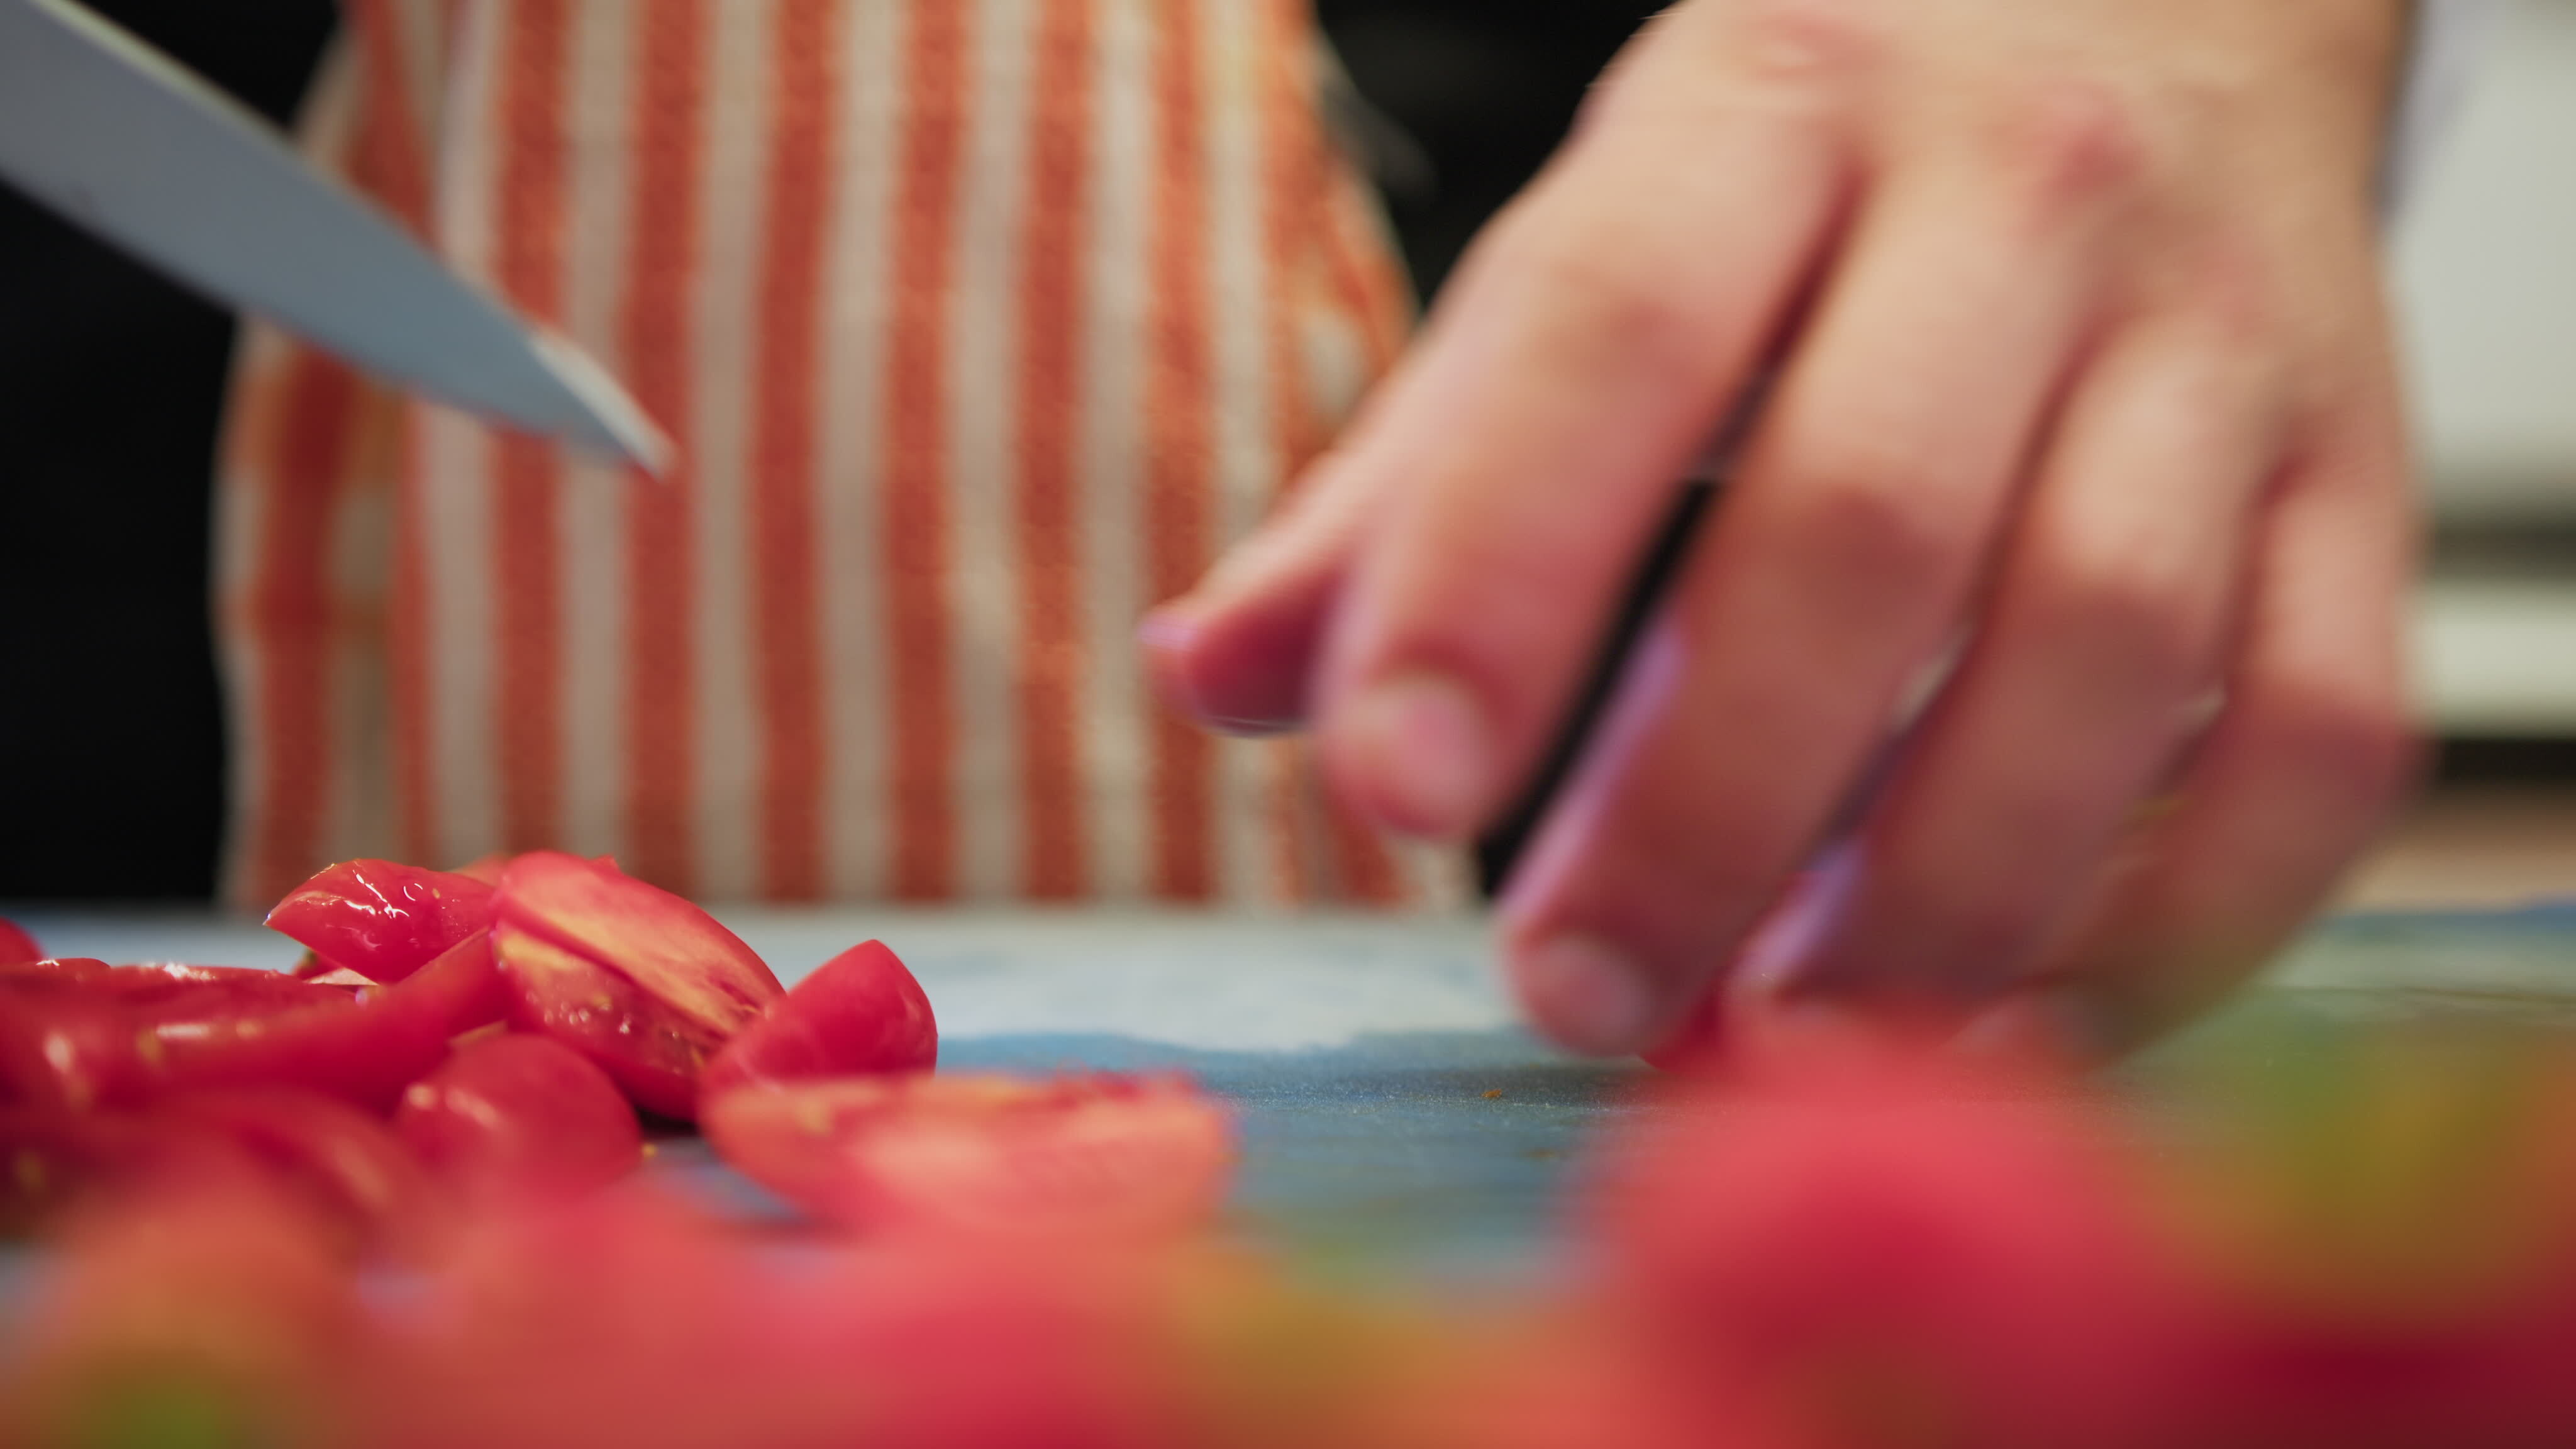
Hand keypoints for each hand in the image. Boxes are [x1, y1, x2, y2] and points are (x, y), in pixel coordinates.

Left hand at [1146, 0, 2420, 1058]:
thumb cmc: (1813, 187)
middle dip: (1704, 804)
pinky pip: (2314, 739)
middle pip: (1866, 526)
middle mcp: (2016, 202)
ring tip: (1772, 1036)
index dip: (1495, 576)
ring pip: (2107, 647)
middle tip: (1570, 991)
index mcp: (1764, 114)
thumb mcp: (1587, 250)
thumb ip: (1408, 473)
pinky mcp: (2358, 484)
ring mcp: (2219, 343)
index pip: (1610, 331)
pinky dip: (2172, 925)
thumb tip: (1208, 673)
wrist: (2156, 10)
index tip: (1394, 795)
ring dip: (1930, 896)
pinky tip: (2007, 1018)